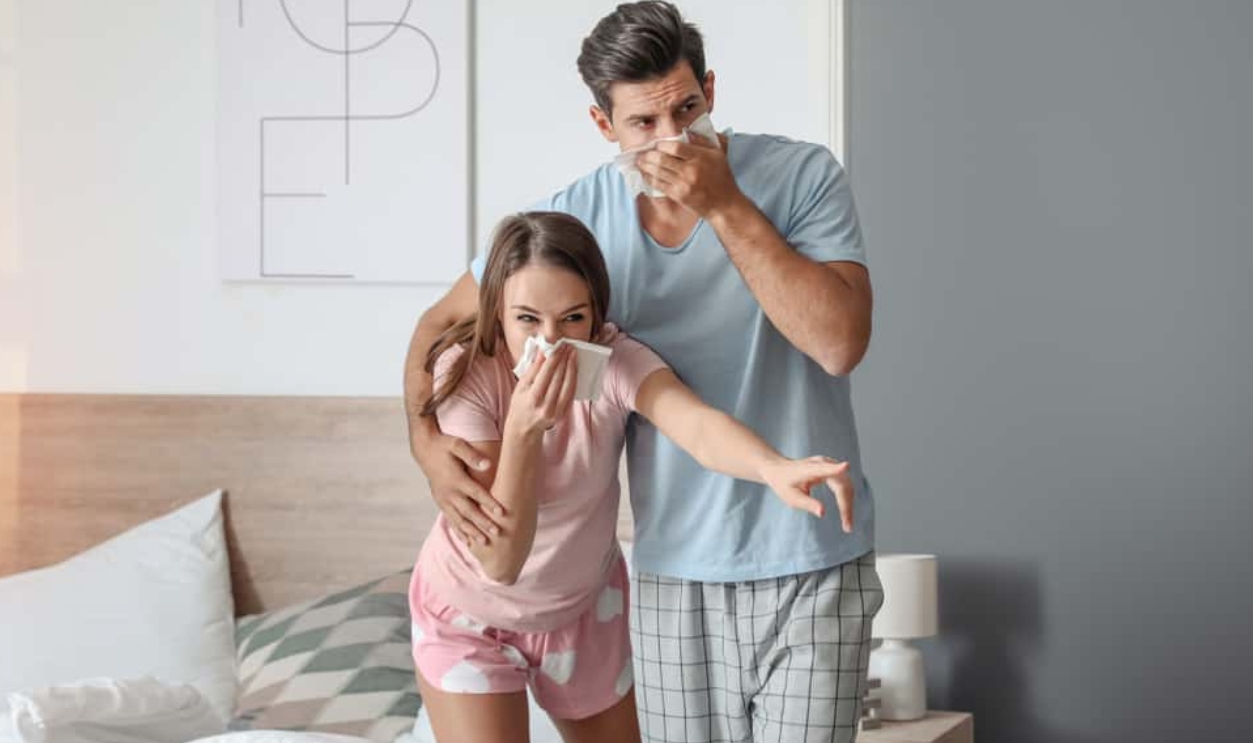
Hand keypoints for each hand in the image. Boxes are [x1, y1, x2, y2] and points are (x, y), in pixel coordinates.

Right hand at [413, 429, 505, 545]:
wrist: (424, 449)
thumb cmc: (444, 445)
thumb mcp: (457, 444)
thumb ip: (472, 455)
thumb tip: (488, 464)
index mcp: (456, 479)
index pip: (476, 493)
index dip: (489, 503)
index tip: (502, 513)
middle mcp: (449, 492)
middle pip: (468, 511)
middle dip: (482, 523)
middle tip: (497, 533)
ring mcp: (443, 498)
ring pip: (458, 519)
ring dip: (471, 532)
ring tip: (484, 543)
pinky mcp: (440, 501)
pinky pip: (450, 519)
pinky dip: (459, 530)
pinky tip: (466, 541)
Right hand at [506, 345, 577, 435]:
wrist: (524, 428)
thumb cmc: (520, 404)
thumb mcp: (521, 385)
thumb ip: (533, 368)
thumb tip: (543, 350)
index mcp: (533, 397)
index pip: (547, 372)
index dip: (555, 357)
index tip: (560, 346)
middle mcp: (546, 406)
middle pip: (559, 377)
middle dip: (565, 359)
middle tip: (569, 347)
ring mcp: (556, 411)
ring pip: (568, 385)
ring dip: (572, 368)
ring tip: (573, 355)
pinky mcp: (563, 414)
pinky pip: (571, 393)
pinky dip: (573, 380)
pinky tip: (574, 369)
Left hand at [635, 136, 743, 216]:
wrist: (724, 204)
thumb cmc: (722, 179)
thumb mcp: (717, 154)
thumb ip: (702, 141)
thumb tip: (686, 132)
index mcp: (700, 157)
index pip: (675, 147)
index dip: (662, 144)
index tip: (657, 144)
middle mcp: (690, 170)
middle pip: (662, 159)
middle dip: (649, 155)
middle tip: (641, 153)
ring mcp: (683, 184)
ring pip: (658, 172)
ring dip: (645, 167)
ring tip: (639, 162)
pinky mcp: (679, 196)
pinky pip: (659, 185)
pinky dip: (649, 179)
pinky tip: (644, 175)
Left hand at [760, 456, 855, 531]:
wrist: (778, 469)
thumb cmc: (784, 483)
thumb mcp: (792, 497)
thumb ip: (807, 503)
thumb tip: (822, 513)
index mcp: (809, 469)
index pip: (825, 469)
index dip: (836, 469)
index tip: (846, 466)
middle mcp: (822, 463)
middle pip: (841, 484)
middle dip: (846, 505)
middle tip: (847, 526)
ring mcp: (828, 464)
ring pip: (846, 486)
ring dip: (848, 505)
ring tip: (847, 525)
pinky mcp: (832, 469)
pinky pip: (844, 485)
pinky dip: (847, 500)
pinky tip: (846, 513)